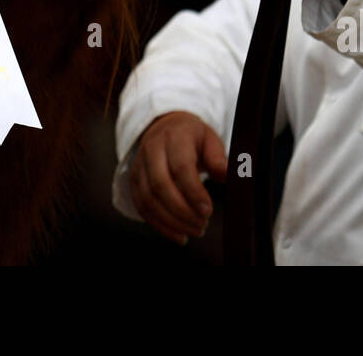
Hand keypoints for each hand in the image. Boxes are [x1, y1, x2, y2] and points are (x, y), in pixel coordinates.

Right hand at [129, 111, 227, 243]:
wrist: (166, 127)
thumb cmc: (192, 137)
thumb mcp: (209, 140)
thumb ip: (218, 158)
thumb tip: (228, 175)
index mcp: (174, 136)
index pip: (180, 167)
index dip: (193, 192)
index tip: (208, 211)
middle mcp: (152, 149)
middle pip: (160, 185)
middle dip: (182, 211)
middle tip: (202, 225)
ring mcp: (139, 165)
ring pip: (148, 199)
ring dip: (172, 221)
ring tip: (195, 230)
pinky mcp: (134, 180)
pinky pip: (142, 207)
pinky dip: (160, 225)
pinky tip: (179, 235)